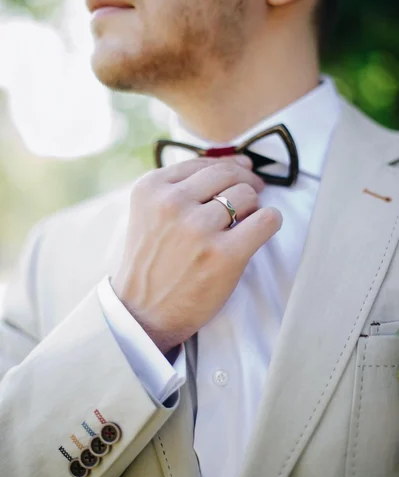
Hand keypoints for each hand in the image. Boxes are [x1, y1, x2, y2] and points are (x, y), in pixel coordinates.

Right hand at [112, 155, 282, 354]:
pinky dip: (270, 222)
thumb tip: (240, 165)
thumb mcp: (150, 213)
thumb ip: (182, 188)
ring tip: (245, 222)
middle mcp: (171, 204)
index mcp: (151, 188)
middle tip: (252, 194)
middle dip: (245, 183)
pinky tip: (262, 229)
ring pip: (247, 195)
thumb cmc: (154, 262)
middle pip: (228, 175)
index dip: (229, 167)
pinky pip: (266, 220)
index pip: (203, 163)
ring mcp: (197, 229)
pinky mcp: (223, 255)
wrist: (143, 314)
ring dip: (253, 207)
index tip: (242, 174)